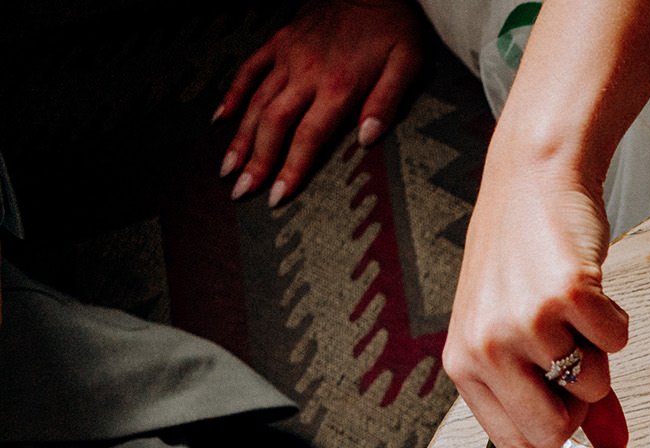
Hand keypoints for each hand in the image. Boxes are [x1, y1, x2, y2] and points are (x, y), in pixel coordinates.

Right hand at [216, 0, 429, 206]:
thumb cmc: (393, 26)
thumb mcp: (407, 64)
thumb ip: (386, 103)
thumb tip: (367, 140)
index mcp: (339, 86)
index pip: (309, 137)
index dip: (291, 169)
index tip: (277, 196)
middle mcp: (307, 74)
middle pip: (274, 125)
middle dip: (256, 162)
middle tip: (241, 192)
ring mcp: (288, 56)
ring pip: (256, 102)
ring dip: (239, 138)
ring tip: (226, 168)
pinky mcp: (278, 42)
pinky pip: (249, 69)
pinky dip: (233, 94)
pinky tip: (220, 119)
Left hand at [444, 158, 629, 447]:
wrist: (532, 179)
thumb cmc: (521, 254)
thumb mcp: (523, 332)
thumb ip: (565, 397)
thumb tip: (610, 446)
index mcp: (466, 363)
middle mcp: (487, 348)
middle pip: (553, 432)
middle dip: (580, 410)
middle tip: (577, 364)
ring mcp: (524, 323)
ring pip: (590, 387)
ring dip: (598, 356)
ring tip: (575, 313)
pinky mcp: (565, 297)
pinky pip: (616, 343)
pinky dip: (615, 322)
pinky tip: (590, 292)